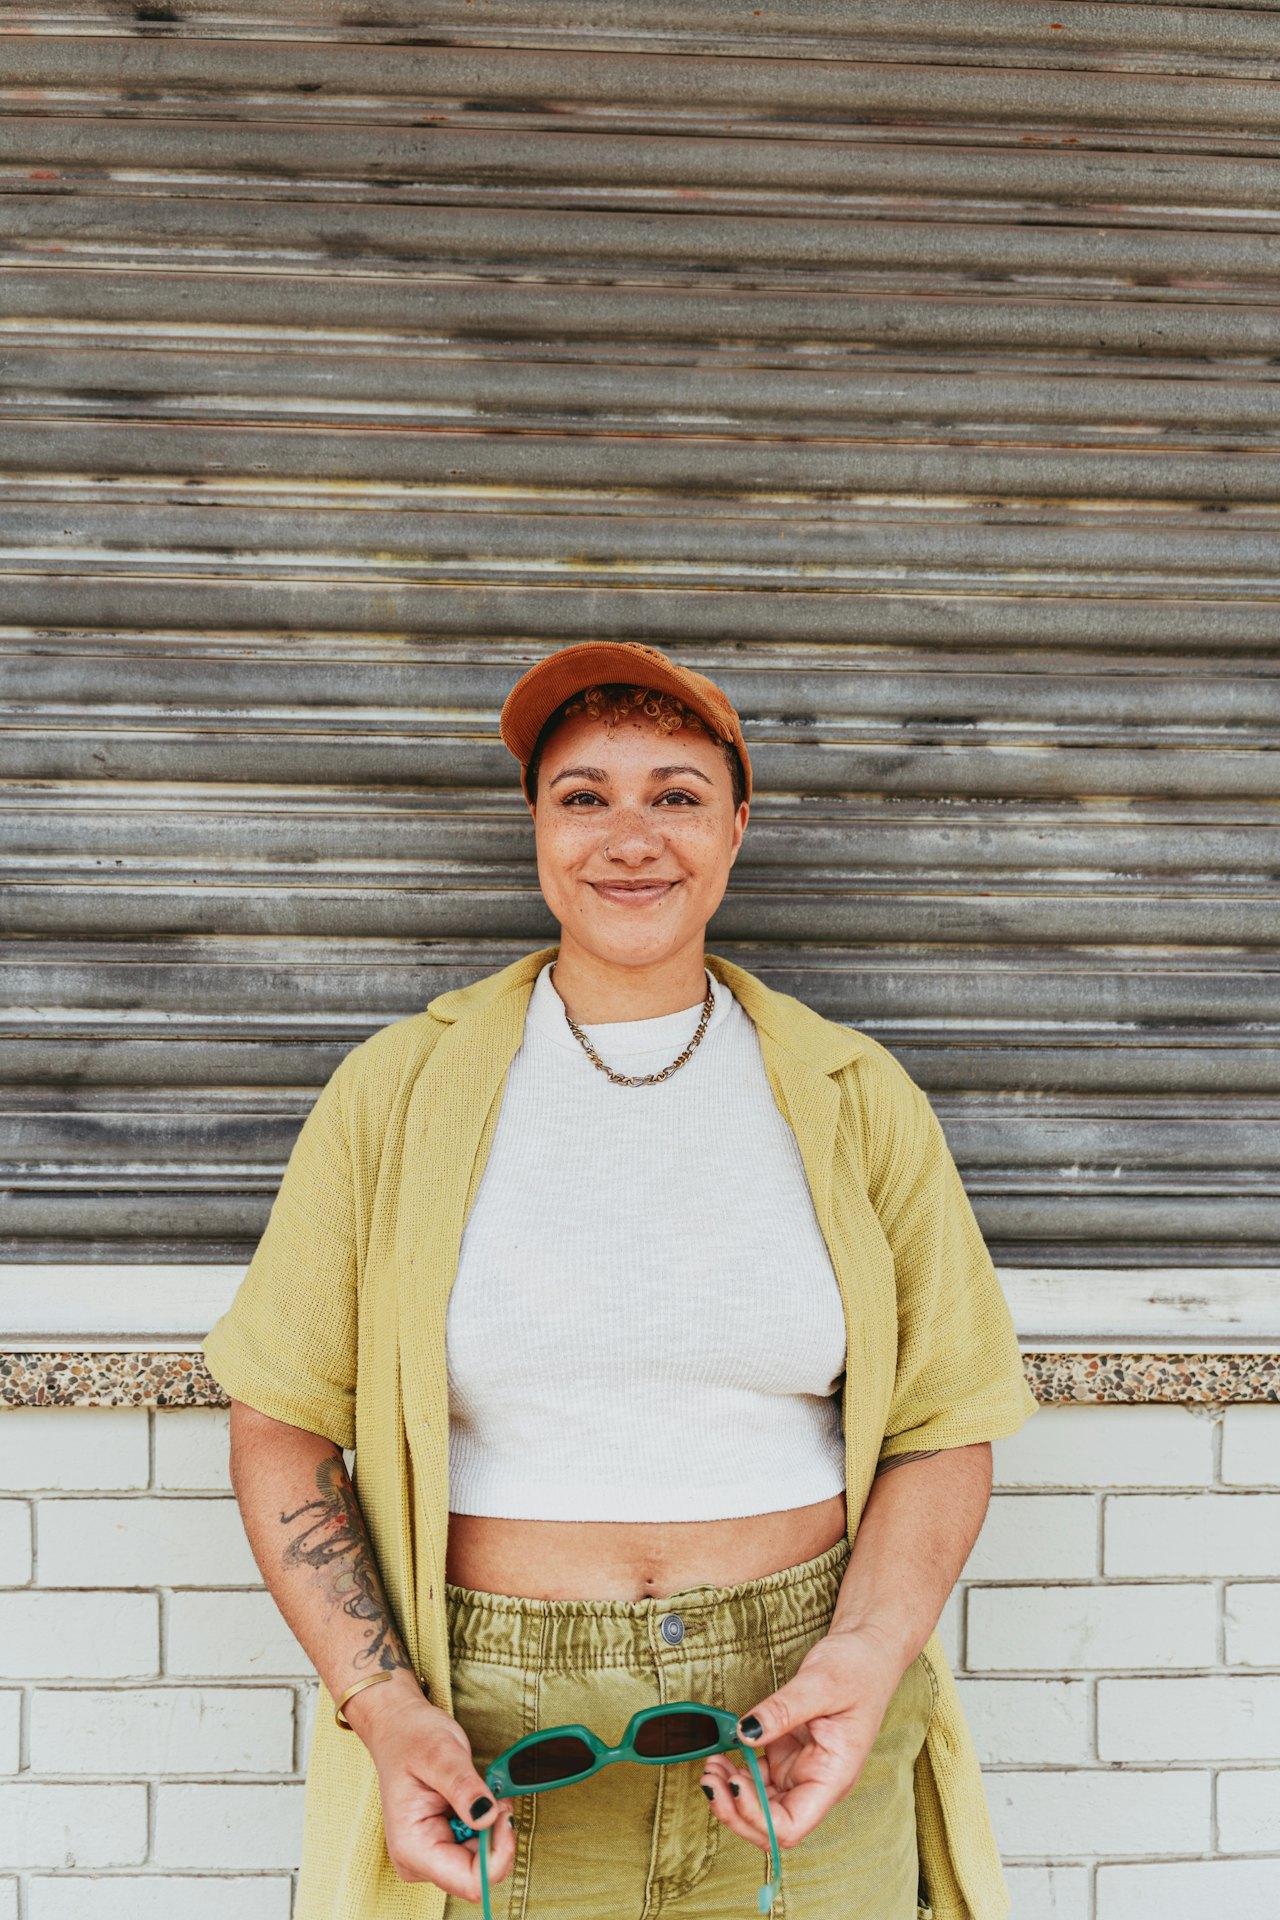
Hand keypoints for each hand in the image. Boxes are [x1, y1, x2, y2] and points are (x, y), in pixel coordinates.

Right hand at [362, 1690, 517, 1901]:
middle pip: (478, 1874)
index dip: (498, 1853)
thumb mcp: (441, 1753)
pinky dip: (485, 1824)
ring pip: (481, 1863)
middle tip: (495, 1793)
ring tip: (482, 1791)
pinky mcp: (440, 1847)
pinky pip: (476, 1849)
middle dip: (496, 1836)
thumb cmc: (412, 1737)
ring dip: (491, 1828)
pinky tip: (476, 1799)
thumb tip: (488, 1817)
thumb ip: (463, 1787)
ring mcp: (429, 1856)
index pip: (469, 1881)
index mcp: (413, 1846)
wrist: (399, 1729)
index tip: (504, 1811)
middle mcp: (419, 1861)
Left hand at [700, 1626, 904, 1853]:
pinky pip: (758, 1778)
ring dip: (732, 1794)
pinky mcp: (788, 1755)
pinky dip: (737, 1773)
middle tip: (709, 1780)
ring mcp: (800, 1770)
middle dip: (736, 1810)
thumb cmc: (858, 1669)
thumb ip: (783, 1710)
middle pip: (771, 1823)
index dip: (757, 1816)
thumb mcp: (821, 1683)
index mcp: (833, 1777)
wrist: (868, 1652)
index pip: (791, 1825)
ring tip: (711, 1765)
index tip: (733, 1783)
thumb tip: (745, 1732)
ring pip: (761, 1804)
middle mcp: (816, 1782)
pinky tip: (723, 1754)